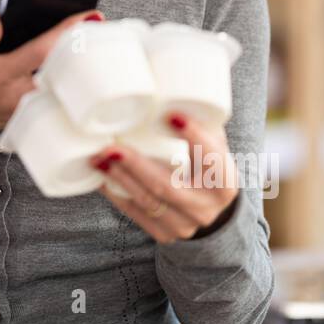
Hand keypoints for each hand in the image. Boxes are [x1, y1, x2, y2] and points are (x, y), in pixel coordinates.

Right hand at [0, 9, 103, 153]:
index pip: (40, 51)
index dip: (66, 33)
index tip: (88, 14)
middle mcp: (15, 94)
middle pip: (62, 72)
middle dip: (83, 50)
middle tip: (103, 28)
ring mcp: (25, 110)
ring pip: (62, 87)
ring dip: (79, 65)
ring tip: (96, 41)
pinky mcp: (28, 118)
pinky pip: (54, 97)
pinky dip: (69, 80)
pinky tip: (78, 64)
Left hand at [91, 112, 239, 243]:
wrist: (214, 217)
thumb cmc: (209, 172)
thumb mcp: (215, 151)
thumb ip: (201, 127)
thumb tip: (174, 88)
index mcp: (225, 183)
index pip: (212, 159)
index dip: (194, 137)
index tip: (172, 114)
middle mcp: (206, 206)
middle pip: (167, 186)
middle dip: (136, 165)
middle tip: (111, 145)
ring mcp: (186, 224)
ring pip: (148, 202)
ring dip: (119, 179)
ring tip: (98, 158)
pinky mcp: (165, 235)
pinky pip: (136, 215)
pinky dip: (117, 195)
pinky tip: (101, 178)